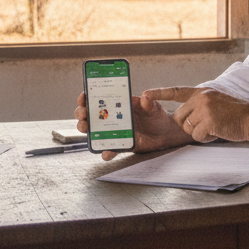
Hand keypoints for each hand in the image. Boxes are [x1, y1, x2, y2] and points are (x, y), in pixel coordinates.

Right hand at [74, 91, 189, 160]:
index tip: (83, 97)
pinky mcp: (121, 144)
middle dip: (82, 114)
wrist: (166, 133)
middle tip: (83, 114)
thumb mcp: (154, 107)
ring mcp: (115, 131)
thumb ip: (149, 102)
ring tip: (86, 128)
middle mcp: (113, 118)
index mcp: (118, 104)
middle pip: (91, 115)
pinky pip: (110, 149)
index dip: (87, 98)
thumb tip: (145, 96)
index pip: (98, 99)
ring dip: (86, 130)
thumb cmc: (157, 115)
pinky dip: (106, 152)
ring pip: (94, 132)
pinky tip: (106, 152)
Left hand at [142, 86, 248, 143]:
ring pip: (187, 127)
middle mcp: (201, 98)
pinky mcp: (209, 121)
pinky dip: (205, 138)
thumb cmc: (235, 114)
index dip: (160, 93)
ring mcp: (205, 109)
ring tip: (214, 128)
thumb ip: (200, 105)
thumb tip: (184, 117)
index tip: (145, 94)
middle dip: (188, 125)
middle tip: (205, 125)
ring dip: (198, 133)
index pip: (176, 91)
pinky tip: (216, 133)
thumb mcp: (216, 102)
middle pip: (179, 117)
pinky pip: (196, 135)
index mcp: (202, 92)